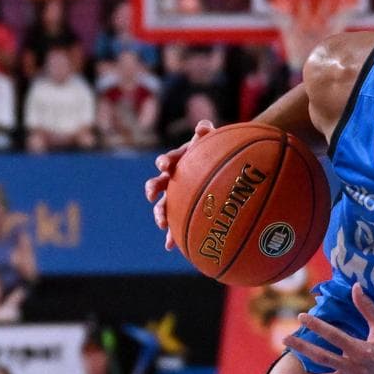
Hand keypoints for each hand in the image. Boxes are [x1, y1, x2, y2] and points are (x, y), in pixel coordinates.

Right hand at [143, 120, 213, 249]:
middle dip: (153, 188)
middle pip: (157, 184)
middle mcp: (172, 180)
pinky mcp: (182, 211)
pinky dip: (172, 235)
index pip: (166, 161)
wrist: (221, 166)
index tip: (165, 165)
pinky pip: (176, 224)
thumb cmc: (214, 152)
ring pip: (163, 206)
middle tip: (152, 194)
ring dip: (160, 214)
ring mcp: (176, 196)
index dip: (164, 162)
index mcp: (177, 162)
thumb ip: (206, 133)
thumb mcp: (211, 141)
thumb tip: (204, 127)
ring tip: (162, 223)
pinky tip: (171, 247)